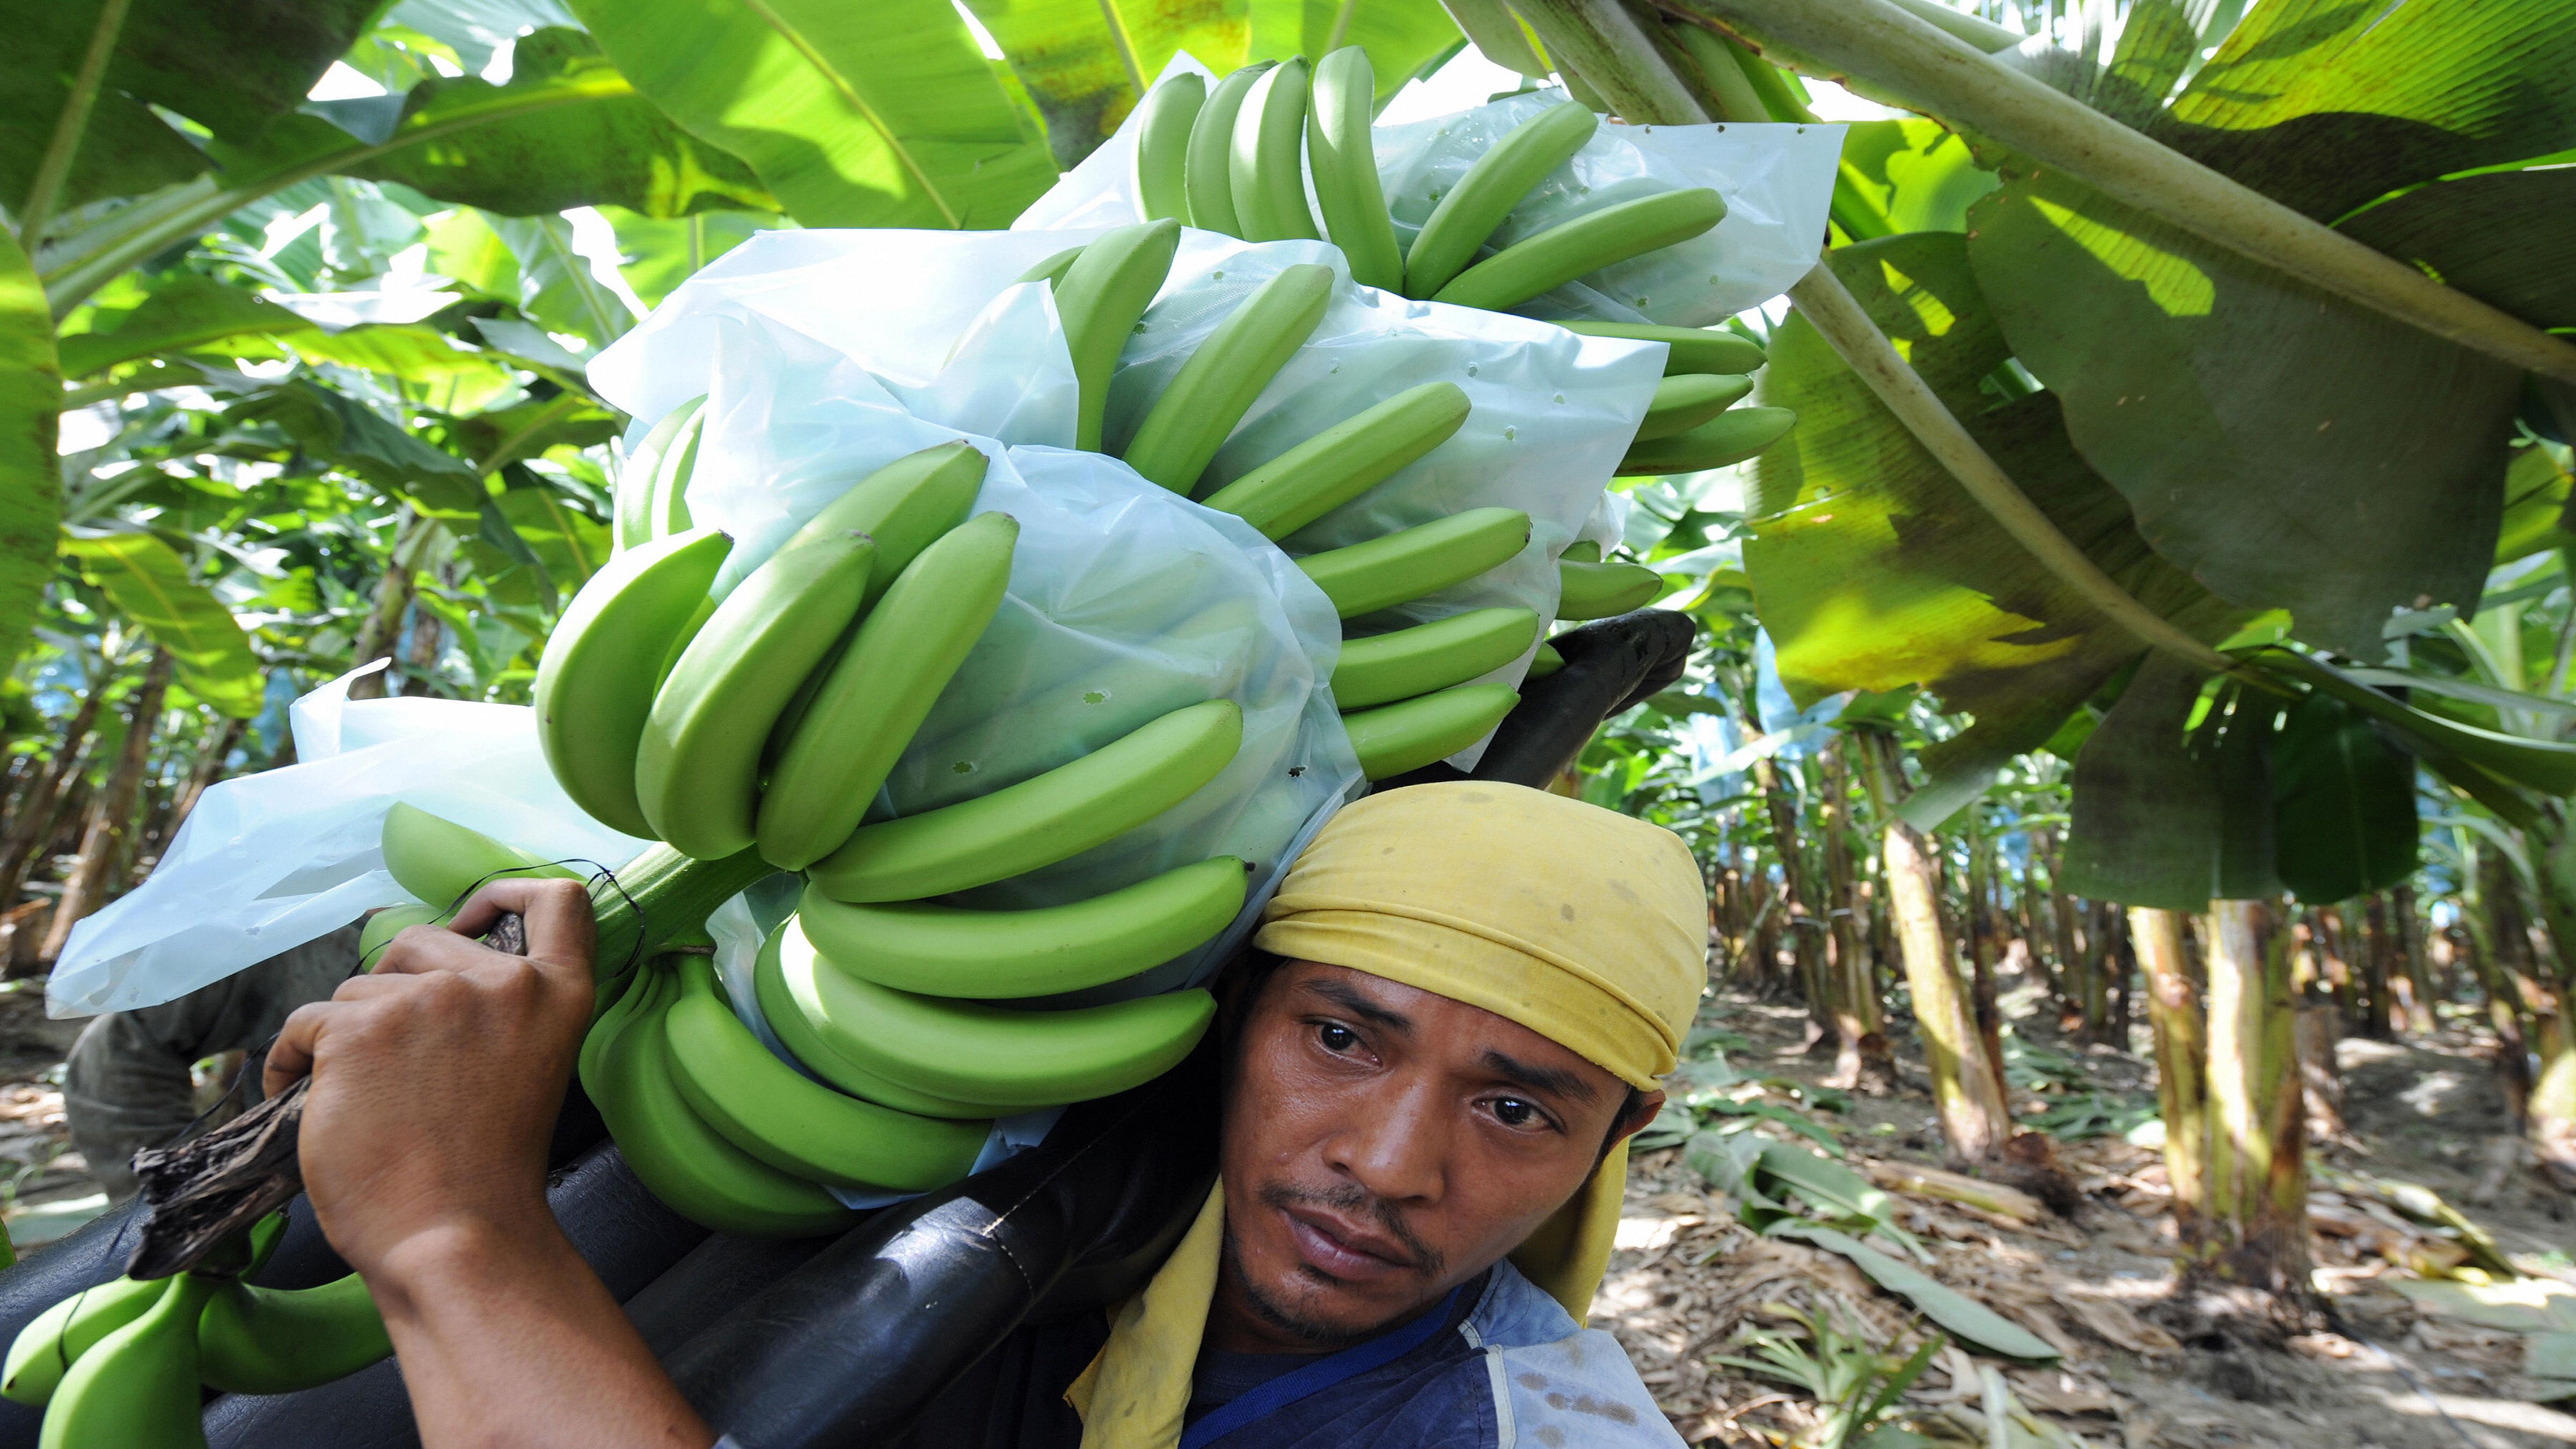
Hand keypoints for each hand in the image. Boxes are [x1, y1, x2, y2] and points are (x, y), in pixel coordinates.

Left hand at [268, 876, 597, 1278]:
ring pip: (357, 987)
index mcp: (558, 994)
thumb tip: (423, 981)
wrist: (454, 1239)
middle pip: (423, 941)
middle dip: (392, 988)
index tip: (472, 920)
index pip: (558, 899)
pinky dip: (292, 1062)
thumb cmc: (485, 1174)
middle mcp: (501, 983)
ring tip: (355, 1101)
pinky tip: (303, 1101)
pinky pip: (304, 1023)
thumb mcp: (527, 1069)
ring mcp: (430, 1000)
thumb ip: (500, 1015)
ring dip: (343, 1036)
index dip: (506, 894)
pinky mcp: (359, 1028)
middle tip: (390, 1061)